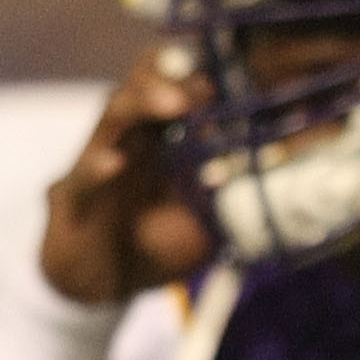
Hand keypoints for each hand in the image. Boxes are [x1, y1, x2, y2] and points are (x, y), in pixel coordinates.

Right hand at [40, 54, 214, 304]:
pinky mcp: (75, 196)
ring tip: (174, 104)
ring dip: (142, 103)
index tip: (235, 75)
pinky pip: (83, 176)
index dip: (200, 76)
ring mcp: (98, 161)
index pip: (174, 87)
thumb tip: (285, 188)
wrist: (102, 284)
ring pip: (112, 116)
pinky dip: (97, 167)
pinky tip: (114, 163)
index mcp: (160, 138)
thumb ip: (233, 200)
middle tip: (206, 81)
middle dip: (171, 75)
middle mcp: (128, 139)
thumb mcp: (206, 221)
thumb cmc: (154, 243)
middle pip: (142, 85)